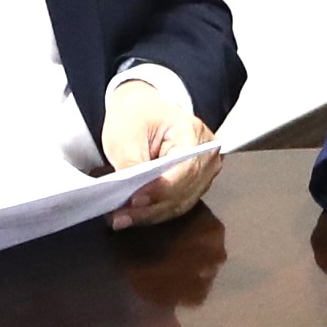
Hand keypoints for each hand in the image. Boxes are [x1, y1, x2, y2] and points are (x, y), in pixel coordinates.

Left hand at [100, 74, 220, 226]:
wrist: (142, 107)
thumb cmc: (136, 115)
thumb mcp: (126, 135)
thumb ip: (131, 165)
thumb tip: (131, 197)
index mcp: (192, 132)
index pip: (184, 169)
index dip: (161, 188)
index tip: (136, 199)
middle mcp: (206, 154)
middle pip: (182, 190)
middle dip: (149, 207)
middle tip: (120, 215)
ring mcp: (203, 171)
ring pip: (179, 202)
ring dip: (149, 214)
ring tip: (121, 218)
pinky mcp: (194, 184)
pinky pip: (175, 204)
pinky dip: (153, 212)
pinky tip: (132, 216)